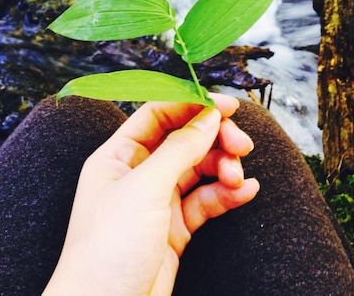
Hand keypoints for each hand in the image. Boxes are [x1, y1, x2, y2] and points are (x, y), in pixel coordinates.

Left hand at [43, 94, 258, 295]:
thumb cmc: (108, 249)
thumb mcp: (145, 189)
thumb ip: (180, 148)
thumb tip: (210, 115)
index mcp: (119, 155)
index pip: (159, 114)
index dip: (193, 104)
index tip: (228, 105)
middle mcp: (138, 173)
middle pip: (185, 139)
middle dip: (215, 138)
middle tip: (242, 145)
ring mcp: (157, 201)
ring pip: (199, 169)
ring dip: (224, 167)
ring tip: (239, 179)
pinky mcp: (175, 229)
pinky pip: (206, 201)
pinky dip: (226, 194)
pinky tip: (246, 192)